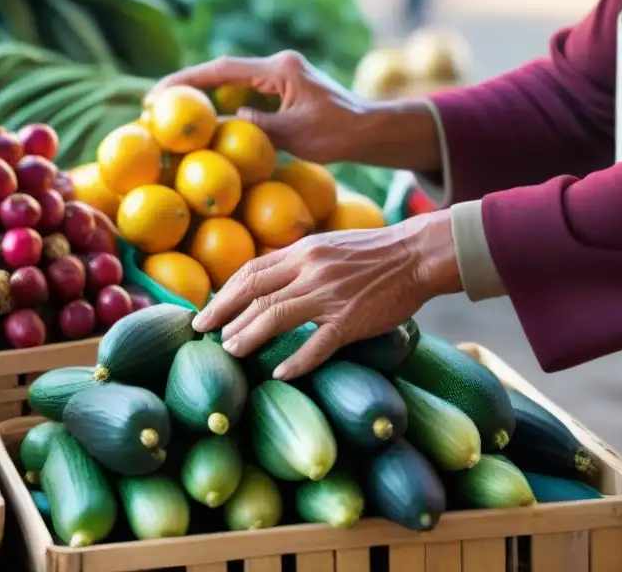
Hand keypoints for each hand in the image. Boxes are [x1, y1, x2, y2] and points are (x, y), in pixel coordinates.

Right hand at [149, 51, 439, 171]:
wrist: (370, 129)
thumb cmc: (338, 133)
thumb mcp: (294, 135)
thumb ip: (257, 126)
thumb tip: (225, 121)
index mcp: (280, 69)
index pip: (224, 69)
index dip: (188, 80)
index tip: (160, 92)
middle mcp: (279, 64)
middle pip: (224, 70)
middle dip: (189, 84)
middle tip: (156, 102)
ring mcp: (282, 73)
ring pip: (234, 79)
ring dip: (206, 92)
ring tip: (174, 111)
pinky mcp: (286, 86)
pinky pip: (248, 90)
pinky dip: (226, 101)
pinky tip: (208, 118)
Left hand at [193, 210, 462, 379]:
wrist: (417, 254)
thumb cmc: (373, 254)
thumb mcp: (327, 246)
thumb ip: (297, 262)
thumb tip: (264, 283)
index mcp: (303, 250)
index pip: (250, 272)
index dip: (223, 295)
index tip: (205, 313)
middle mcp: (310, 269)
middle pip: (254, 294)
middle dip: (224, 316)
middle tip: (205, 335)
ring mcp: (330, 295)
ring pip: (275, 317)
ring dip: (248, 336)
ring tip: (231, 352)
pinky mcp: (351, 320)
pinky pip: (317, 346)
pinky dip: (296, 362)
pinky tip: (280, 374)